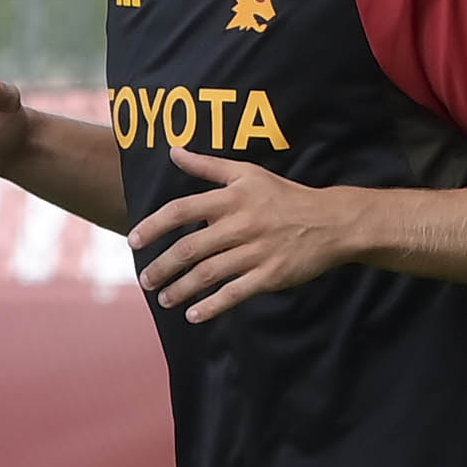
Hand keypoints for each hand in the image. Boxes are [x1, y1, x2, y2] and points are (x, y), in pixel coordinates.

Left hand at [134, 150, 369, 322]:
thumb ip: (208, 166)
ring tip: (164, 299)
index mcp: (232, 199)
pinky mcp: (271, 275)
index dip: (154, 226)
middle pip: (190, 248)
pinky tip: (193, 315)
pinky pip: (235, 293)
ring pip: (208, 273)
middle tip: (146, 280)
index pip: (182, 210)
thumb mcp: (248, 174)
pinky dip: (212, 306)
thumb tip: (174, 152)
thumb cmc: (284, 196)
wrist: (332, 221)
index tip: (134, 241)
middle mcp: (241, 224)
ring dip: (180, 289)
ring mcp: (257, 251)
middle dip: (162, 267)